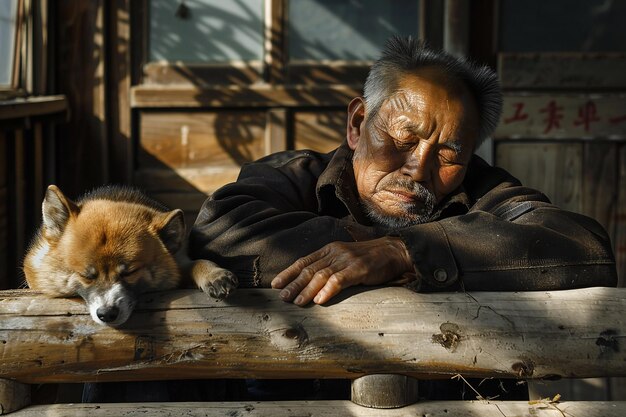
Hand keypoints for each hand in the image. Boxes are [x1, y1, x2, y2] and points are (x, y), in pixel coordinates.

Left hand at [270, 236, 413, 305]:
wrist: (394, 251)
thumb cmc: (369, 258)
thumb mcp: (345, 258)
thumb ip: (330, 266)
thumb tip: (311, 283)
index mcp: (329, 249)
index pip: (304, 261)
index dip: (289, 272)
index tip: (275, 284)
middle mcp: (335, 253)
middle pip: (309, 269)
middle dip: (293, 284)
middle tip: (282, 297)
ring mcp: (347, 260)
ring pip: (321, 275)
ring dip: (307, 290)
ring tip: (297, 302)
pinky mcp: (359, 269)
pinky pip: (340, 280)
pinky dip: (328, 290)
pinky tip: (319, 300)